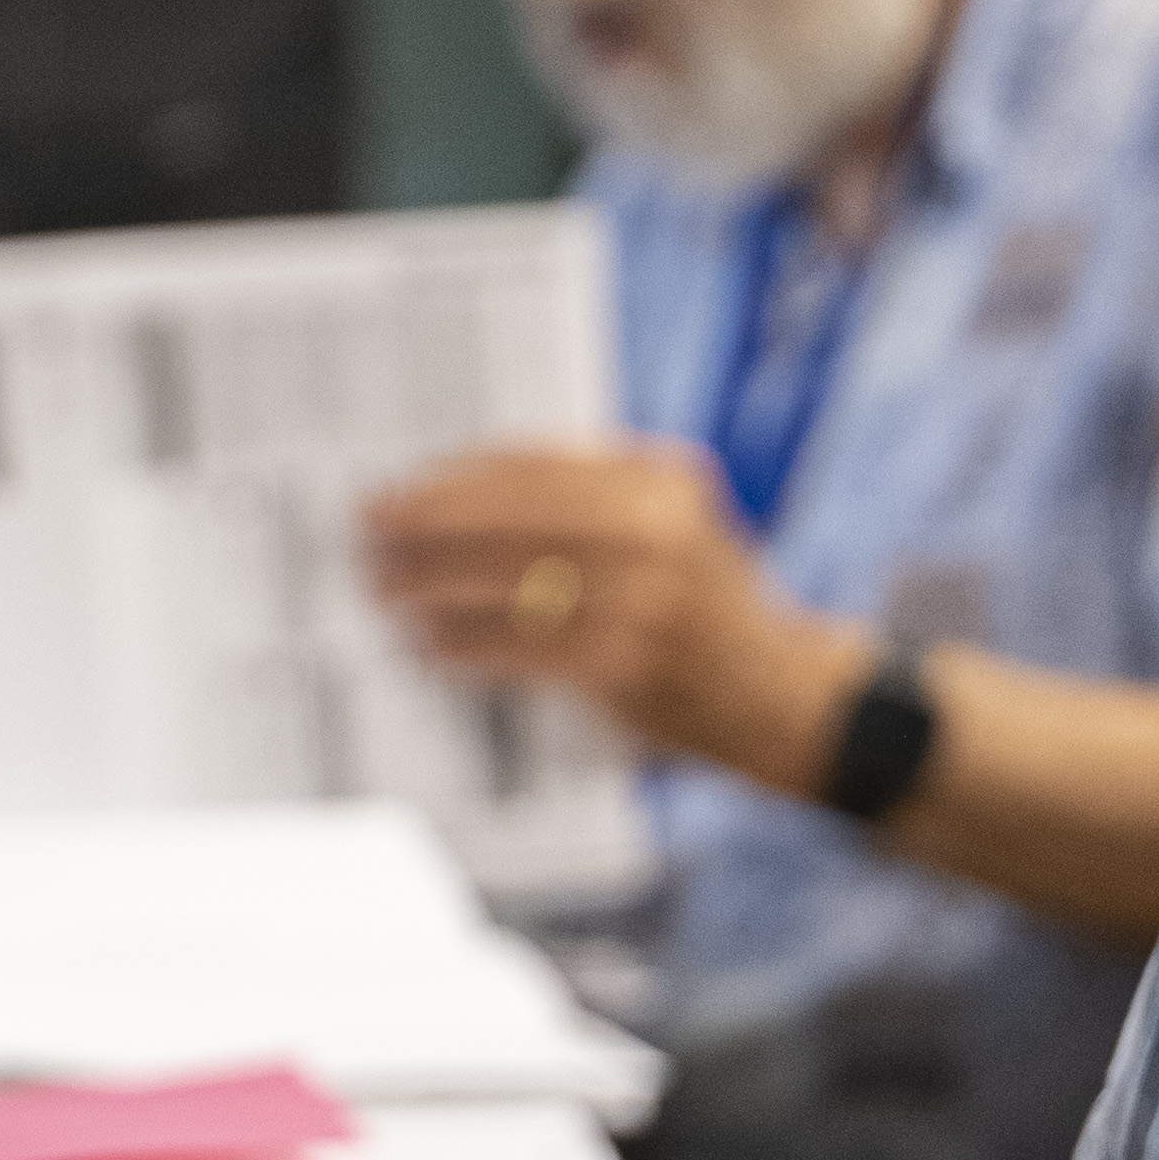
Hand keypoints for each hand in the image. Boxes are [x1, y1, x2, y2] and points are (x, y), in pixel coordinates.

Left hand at [360, 435, 863, 786]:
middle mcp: (657, 529)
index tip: (403, 486)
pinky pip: (522, 647)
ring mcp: (644, 598)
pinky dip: (468, 643)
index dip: (457, 475)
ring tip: (385, 587)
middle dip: (429, 520)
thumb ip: (593, 499)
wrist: (788, 696)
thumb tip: (461, 496)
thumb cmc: (708, 609)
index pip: (537, 463)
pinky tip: (431, 643)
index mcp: (663, 479)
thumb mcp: (673, 525)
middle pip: (513, 515)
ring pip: (508, 581)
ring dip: (433, 584)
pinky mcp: (626, 664)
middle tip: (371, 528)